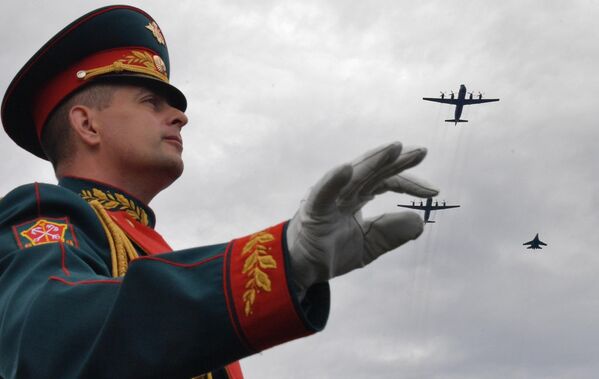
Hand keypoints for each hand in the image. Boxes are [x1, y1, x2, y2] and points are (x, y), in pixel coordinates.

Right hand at [287, 142, 437, 296]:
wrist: (302, 270)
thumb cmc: (331, 251)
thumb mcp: (370, 245)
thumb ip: (393, 234)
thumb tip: (420, 221)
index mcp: (357, 197)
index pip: (387, 182)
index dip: (409, 184)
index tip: (434, 192)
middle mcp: (344, 192)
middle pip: (374, 172)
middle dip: (397, 161)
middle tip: (422, 152)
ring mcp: (328, 197)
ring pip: (353, 175)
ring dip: (373, 160)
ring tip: (394, 148)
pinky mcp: (313, 209)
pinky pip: (323, 192)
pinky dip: (333, 180)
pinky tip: (346, 169)